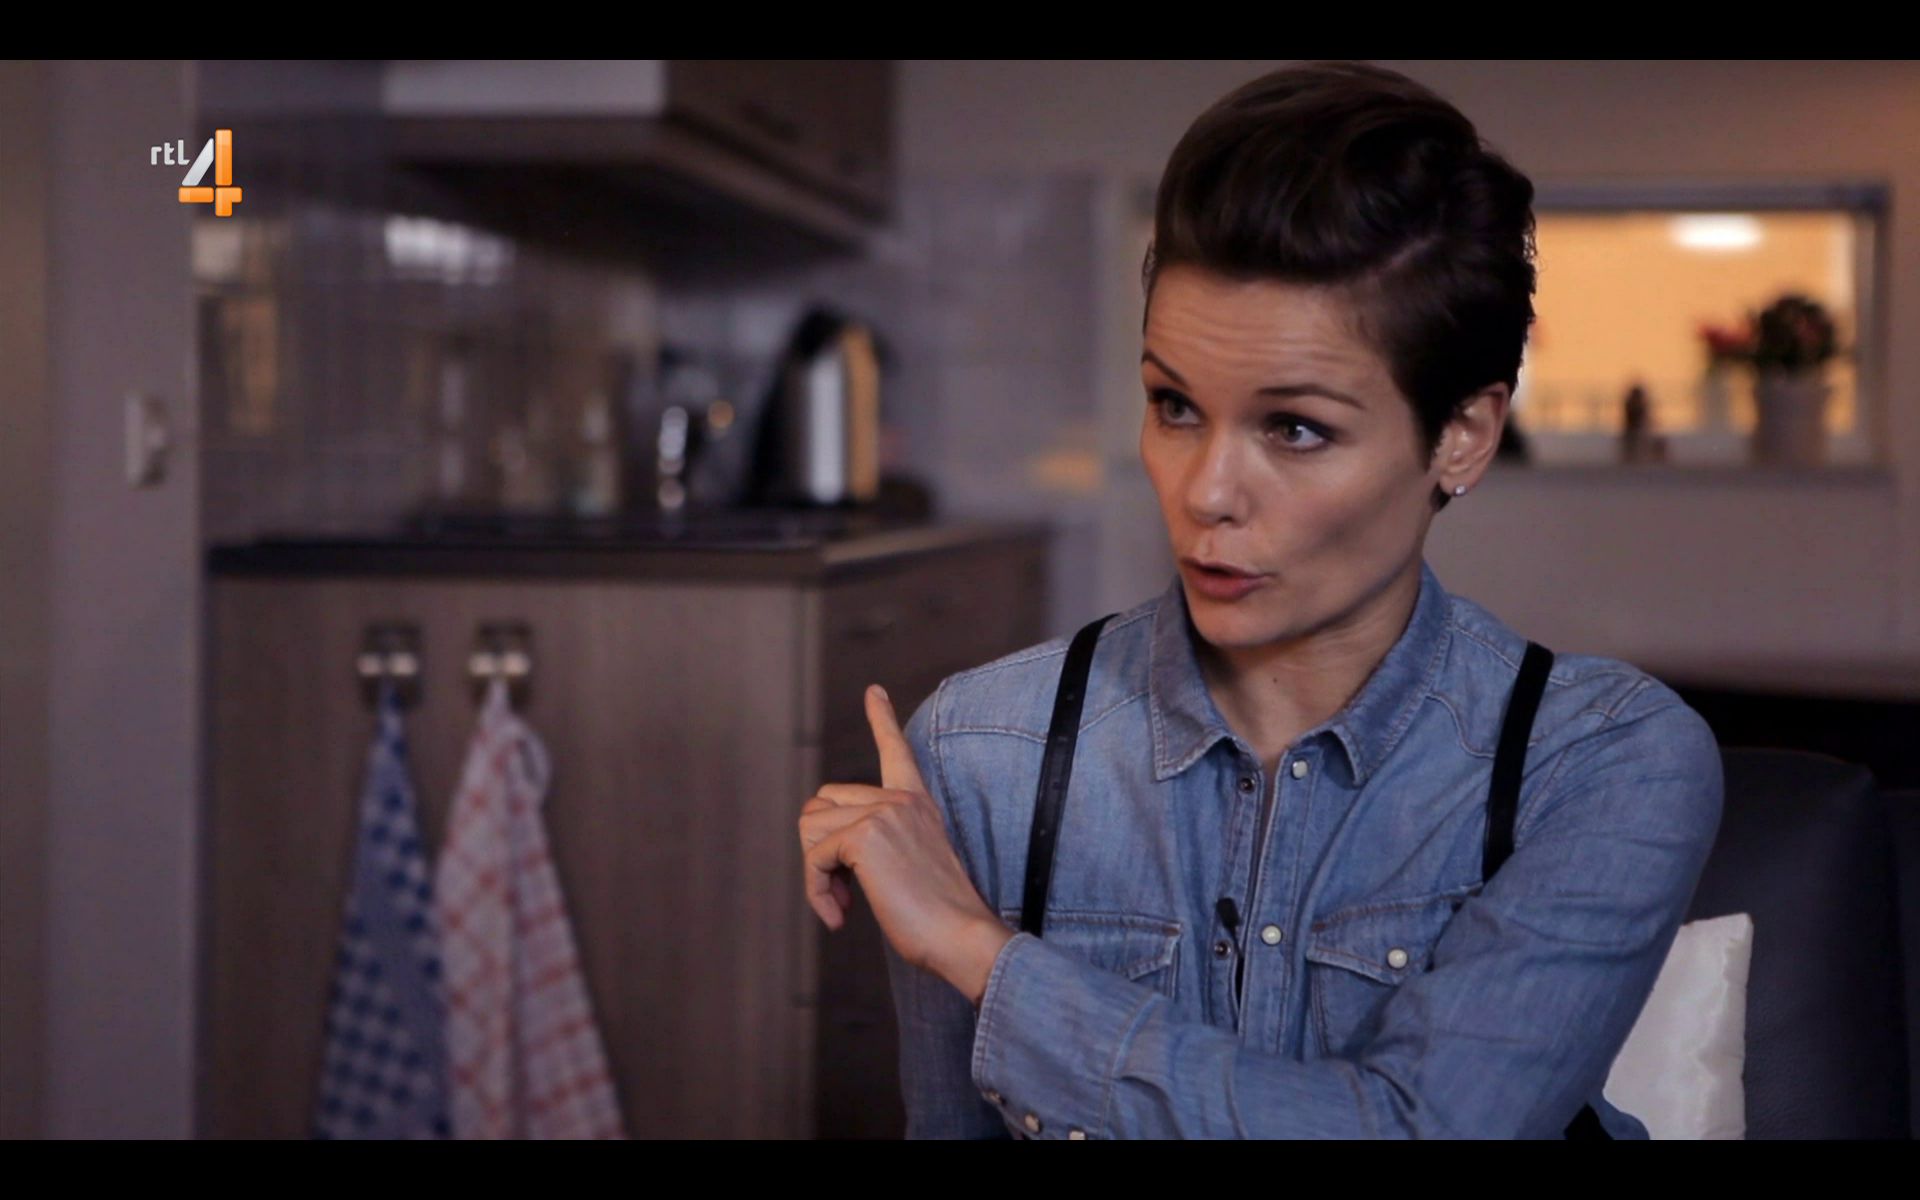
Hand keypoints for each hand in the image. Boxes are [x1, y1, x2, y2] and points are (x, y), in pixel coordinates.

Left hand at [798, 685, 1013, 1003]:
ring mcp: (883, 813)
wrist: (963, 937)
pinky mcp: (865, 837)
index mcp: (917, 804)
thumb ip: (879, 843)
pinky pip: (813, 859)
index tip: (873, 692)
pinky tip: (841, 917)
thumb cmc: (939, 918)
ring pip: (809, 829)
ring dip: (816, 874)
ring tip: (844, 905)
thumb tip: (829, 848)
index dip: (882, 720)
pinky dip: (816, 892)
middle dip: (819, 850)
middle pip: (821, 805)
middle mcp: (900, 800)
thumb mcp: (909, 866)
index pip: (895, 751)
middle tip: (845, 891)